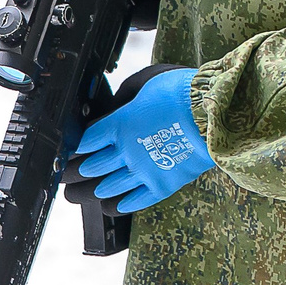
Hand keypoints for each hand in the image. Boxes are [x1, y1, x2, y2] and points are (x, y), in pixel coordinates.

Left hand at [71, 65, 214, 214]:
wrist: (218, 113)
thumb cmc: (185, 91)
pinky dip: (120, 204)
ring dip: (92, 191)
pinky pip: (135, 201)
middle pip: (90, 167)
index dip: (74, 147)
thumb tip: (116, 104)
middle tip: (67, 174)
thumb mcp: (149, 80)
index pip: (85, 141)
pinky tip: (113, 204)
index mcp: (119, 124)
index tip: (70, 149)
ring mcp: (144, 171)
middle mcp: (126, 151)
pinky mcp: (163, 184)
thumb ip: (126, 95)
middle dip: (74, 172)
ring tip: (84, 192)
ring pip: (108, 187)